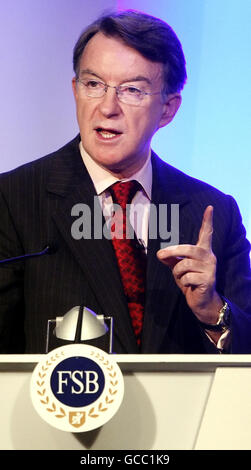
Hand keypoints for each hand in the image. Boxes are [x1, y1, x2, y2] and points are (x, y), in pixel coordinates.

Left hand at [157, 205, 222, 323]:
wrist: (201, 301)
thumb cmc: (190, 281)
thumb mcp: (178, 267)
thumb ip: (171, 259)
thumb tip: (159, 254)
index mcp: (203, 251)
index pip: (206, 233)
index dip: (207, 221)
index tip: (209, 208)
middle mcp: (209, 257)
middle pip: (188, 249)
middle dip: (172, 252)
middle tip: (160, 255)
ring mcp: (210, 268)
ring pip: (184, 265)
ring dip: (177, 273)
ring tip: (184, 278)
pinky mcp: (208, 279)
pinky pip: (187, 277)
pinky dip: (183, 282)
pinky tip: (190, 285)